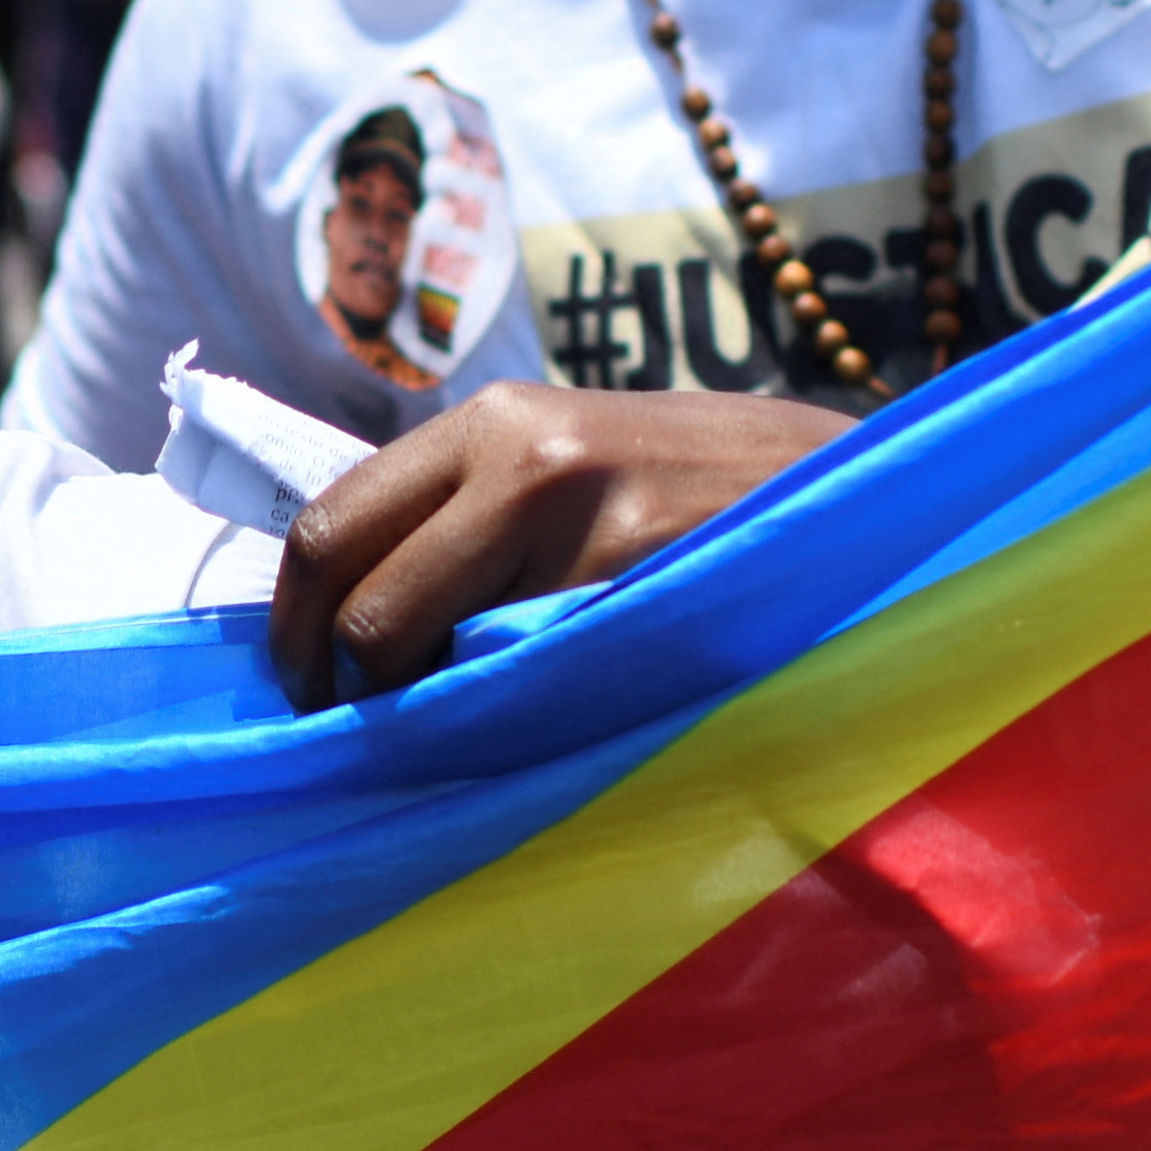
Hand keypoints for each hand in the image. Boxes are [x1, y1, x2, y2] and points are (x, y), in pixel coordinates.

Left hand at [266, 384, 836, 706]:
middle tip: (355, 726)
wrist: (854, 494)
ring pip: (431, 650)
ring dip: (422, 706)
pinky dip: (508, 716)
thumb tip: (342, 610)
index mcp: (493, 424)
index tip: (309, 683)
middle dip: (336, 676)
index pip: (329, 524)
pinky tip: (543, 719)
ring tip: (463, 721)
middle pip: (356, 592)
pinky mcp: (643, 589)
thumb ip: (470, 515)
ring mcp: (586, 524)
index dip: (297, 623)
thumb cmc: (695, 498)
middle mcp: (523, 456)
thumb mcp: (570, 466)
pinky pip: (526, 682)